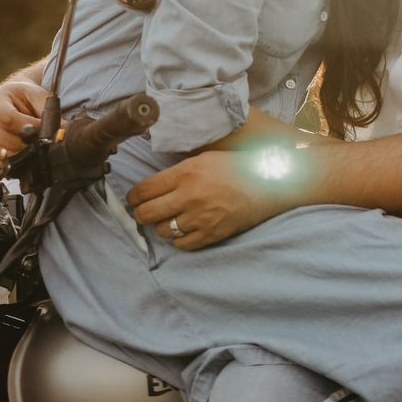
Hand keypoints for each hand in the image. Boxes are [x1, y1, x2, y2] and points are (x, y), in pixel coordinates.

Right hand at [0, 78, 47, 161]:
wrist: (9, 100)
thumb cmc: (22, 96)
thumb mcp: (35, 95)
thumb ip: (48, 110)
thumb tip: (63, 130)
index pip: (9, 120)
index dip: (30, 128)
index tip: (45, 131)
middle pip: (7, 141)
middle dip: (29, 144)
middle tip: (43, 142)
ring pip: (5, 156)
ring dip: (24, 154)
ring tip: (34, 145)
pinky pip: (1, 164)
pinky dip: (16, 162)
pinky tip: (24, 152)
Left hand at [128, 149, 295, 250]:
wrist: (268, 182)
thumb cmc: (235, 166)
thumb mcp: (205, 157)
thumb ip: (178, 171)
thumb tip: (152, 185)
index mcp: (186, 172)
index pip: (144, 190)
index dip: (133, 197)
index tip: (133, 199)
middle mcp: (190, 196)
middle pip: (147, 213)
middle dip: (140, 214)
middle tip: (143, 212)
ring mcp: (201, 218)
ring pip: (162, 231)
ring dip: (162, 225)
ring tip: (168, 218)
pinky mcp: (211, 234)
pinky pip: (182, 245)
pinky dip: (179, 239)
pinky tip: (184, 229)